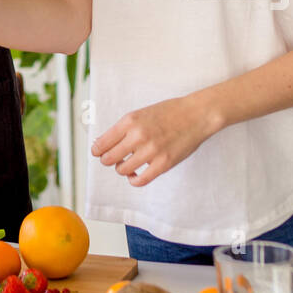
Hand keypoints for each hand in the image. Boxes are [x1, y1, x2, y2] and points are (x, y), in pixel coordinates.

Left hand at [91, 94, 218, 186]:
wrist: (195, 115)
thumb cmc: (168, 112)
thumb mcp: (141, 113)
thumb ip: (124, 128)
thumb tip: (103, 143)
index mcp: (130, 121)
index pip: (102, 142)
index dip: (97, 150)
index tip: (97, 152)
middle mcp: (138, 136)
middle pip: (109, 158)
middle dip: (106, 160)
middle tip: (110, 159)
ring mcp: (151, 151)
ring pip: (122, 169)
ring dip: (121, 169)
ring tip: (126, 164)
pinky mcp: (163, 164)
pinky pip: (140, 180)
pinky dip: (133, 180)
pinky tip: (134, 175)